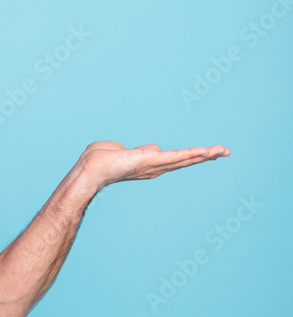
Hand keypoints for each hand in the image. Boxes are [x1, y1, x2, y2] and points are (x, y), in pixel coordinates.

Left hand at [79, 140, 229, 190]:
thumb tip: (154, 149)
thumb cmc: (101, 159)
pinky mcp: (152, 160)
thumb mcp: (124, 151)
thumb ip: (140, 150)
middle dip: (205, 156)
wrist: (91, 167)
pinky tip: (206, 152)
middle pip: (185, 160)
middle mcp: (155, 168)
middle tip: (225, 151)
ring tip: (223, 151)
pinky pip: (176, 157)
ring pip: (184, 158)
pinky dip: (192, 154)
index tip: (206, 152)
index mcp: (149, 165)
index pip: (175, 159)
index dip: (190, 156)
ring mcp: (155, 165)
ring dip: (205, 154)